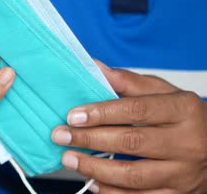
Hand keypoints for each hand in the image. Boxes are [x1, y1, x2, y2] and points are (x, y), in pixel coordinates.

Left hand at [51, 61, 206, 192]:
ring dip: (95, 168)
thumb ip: (127, 81)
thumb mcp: (162, 92)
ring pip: (133, 176)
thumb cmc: (181, 117)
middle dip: (90, 140)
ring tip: (69, 159)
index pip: (137, 110)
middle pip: (131, 143)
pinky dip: (111, 192)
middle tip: (61, 136)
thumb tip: (94, 67)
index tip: (73, 116)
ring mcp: (183, 173)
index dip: (101, 113)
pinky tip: (92, 181)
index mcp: (183, 110)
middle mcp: (187, 143)